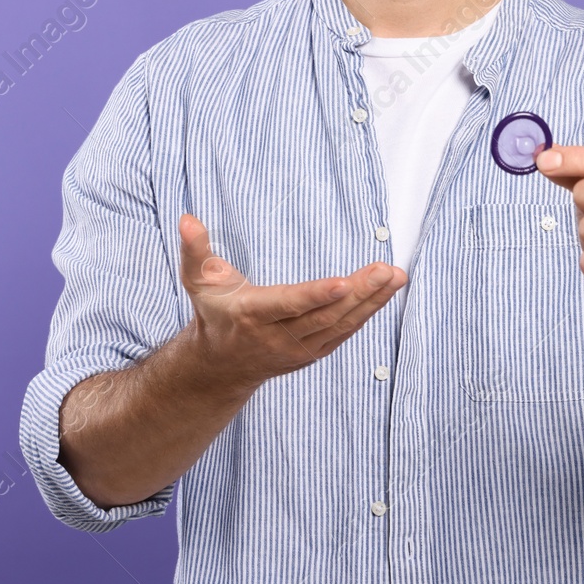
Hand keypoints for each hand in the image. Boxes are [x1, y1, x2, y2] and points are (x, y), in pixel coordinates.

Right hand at [177, 213, 407, 389]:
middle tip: (388, 270)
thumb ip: (194, 249)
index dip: (317, 295)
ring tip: (396, 276)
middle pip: (324, 315)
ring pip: (340, 326)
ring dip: (372, 302)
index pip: (289, 304)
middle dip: (360, 293)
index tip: (344, 283)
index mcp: (251, 315)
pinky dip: (367, 313)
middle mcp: (278, 336)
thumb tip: (187, 218)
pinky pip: (344, 333)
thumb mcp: (197, 280)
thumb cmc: (213, 312)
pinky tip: (386, 292)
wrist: (221, 365)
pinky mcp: (313, 352)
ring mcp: (298, 348)